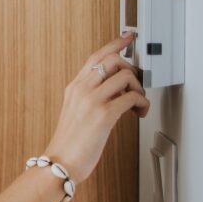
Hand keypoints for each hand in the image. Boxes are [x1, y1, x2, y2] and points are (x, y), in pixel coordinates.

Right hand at [43, 32, 149, 182]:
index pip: (95, 57)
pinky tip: (140, 112)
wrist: (60, 163)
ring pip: (126, 76)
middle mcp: (82, 90)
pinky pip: (132, 97)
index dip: (115, 44)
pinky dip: (142, 102)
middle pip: (113, 60)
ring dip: (139, 87)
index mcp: (74, 88)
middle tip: (135, 85)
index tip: (128, 38)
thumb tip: (115, 90)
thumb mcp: (75, 113)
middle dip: (131, 70)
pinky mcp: (104, 115)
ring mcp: (92, 101)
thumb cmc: (69, 144)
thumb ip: (91, 98)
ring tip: (138, 102)